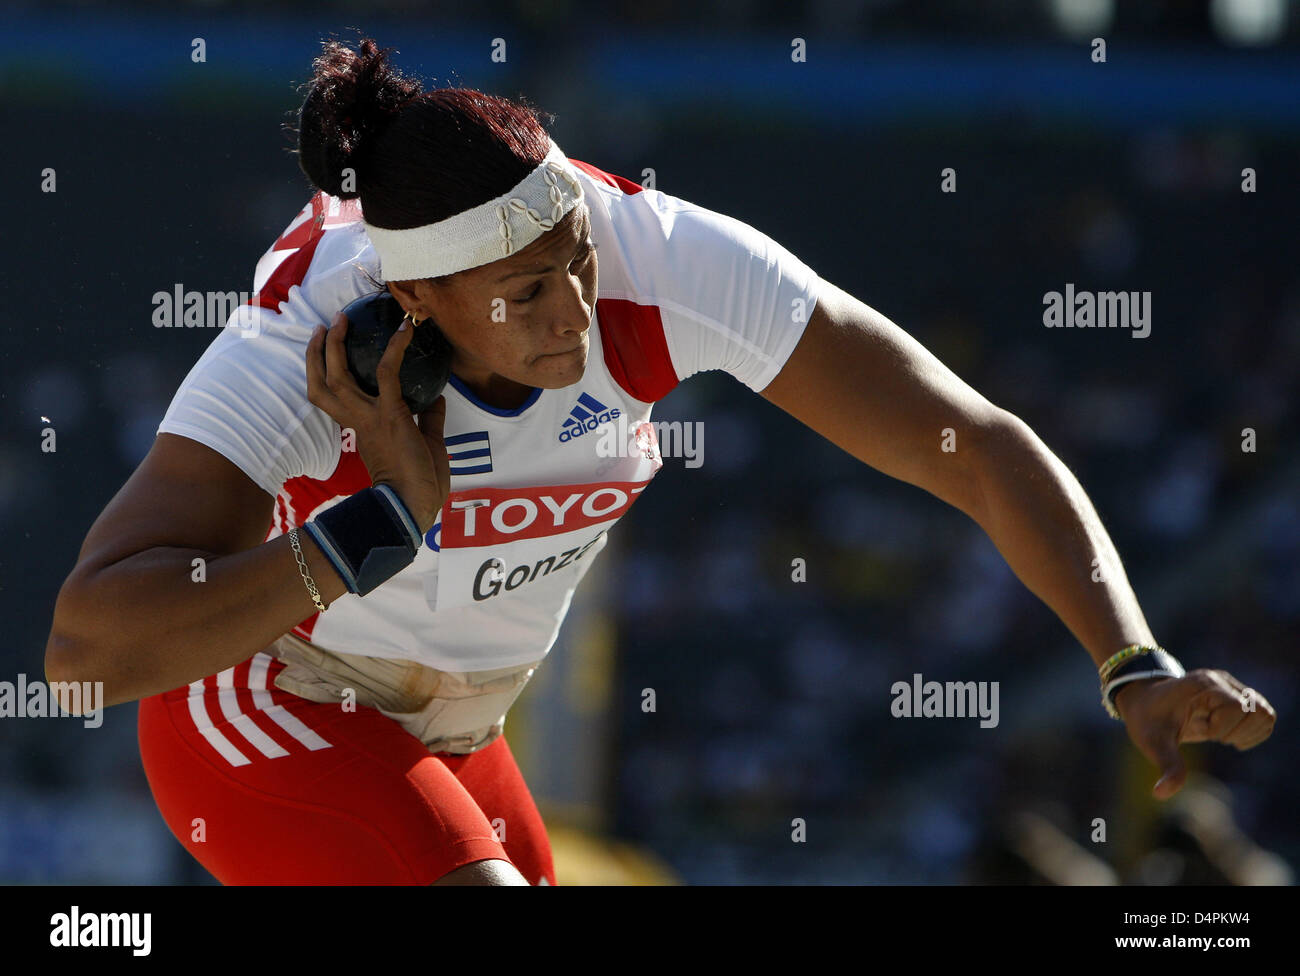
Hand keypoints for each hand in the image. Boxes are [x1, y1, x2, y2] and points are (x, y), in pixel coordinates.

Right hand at [306, 311, 450, 531]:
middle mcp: (357, 420)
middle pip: (322, 384)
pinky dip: (395, 348)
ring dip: (336, 345)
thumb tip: (437, 399)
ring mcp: (370, 417)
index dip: (324, 373)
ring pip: (338, 376)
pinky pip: (387, 373)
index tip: (328, 351)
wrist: (415, 507)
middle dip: (318, 353)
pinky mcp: (390, 415)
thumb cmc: (421, 484)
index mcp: (362, 428)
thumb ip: (430, 420)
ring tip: (342, 319)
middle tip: (325, 325)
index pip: (333, 398)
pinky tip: (406, 329)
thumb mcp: (426, 445)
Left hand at [1114, 668, 1276, 799]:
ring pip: (1264, 712)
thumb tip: (1161, 794)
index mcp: (1202, 685)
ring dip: (1249, 732)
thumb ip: (1167, 766)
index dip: (1223, 727)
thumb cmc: (1147, 720)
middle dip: (1239, 731)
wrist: (1144, 702)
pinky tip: (1231, 737)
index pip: (1237, 707)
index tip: (1203, 732)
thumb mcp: (1154, 744)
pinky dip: (1254, 731)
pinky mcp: (1235, 696)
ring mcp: (1229, 686)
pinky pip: (1263, 714)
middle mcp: (1220, 681)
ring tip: (1223, 737)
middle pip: (1257, 709)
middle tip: (1215, 737)